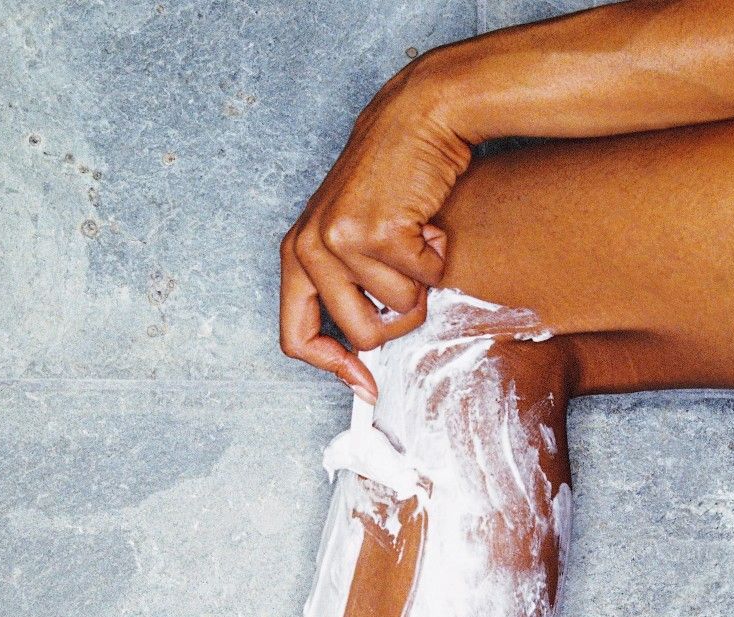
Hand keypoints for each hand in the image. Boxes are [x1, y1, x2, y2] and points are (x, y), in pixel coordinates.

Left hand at [280, 59, 471, 400]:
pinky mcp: (378, 231)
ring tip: (415, 237)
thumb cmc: (392, 180)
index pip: (295, 338)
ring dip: (422, 280)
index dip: (333, 368)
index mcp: (296, 255)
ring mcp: (341, 240)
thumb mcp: (351, 237)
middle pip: (363, 335)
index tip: (365, 382)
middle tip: (409, 279)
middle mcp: (309, 249)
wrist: (419, 117)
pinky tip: (427, 222)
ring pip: (400, 309)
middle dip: (400, 318)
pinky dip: (438, 257)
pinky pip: (425, 279)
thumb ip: (347, 291)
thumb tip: (362, 366)